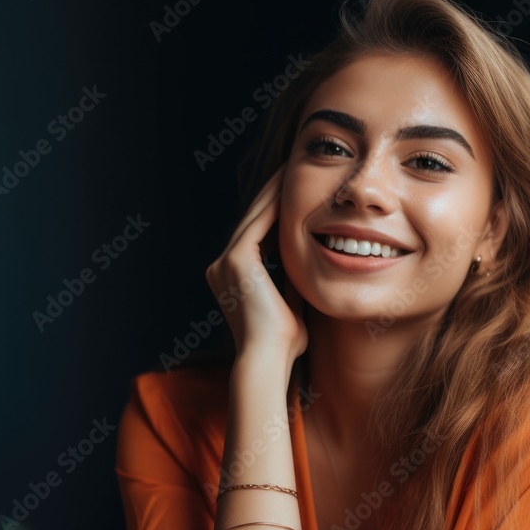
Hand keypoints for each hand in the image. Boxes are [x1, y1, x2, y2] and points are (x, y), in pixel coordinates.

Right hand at [205, 165, 307, 365]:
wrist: (269, 359)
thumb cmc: (284, 344)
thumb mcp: (289, 305)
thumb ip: (290, 285)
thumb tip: (308, 271)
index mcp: (230, 277)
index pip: (256, 235)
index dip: (276, 213)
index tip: (298, 196)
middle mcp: (221, 267)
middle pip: (251, 220)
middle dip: (273, 195)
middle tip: (293, 170)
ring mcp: (225, 263)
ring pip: (254, 217)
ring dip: (274, 193)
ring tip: (293, 172)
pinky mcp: (235, 261)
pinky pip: (258, 224)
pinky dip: (275, 205)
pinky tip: (292, 189)